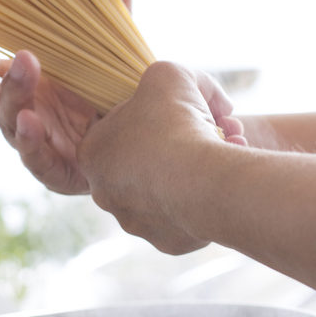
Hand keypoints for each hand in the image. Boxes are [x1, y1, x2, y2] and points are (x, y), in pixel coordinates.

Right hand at [0, 0, 244, 194]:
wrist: (159, 132)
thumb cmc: (119, 82)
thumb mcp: (113, 31)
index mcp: (19, 77)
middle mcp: (20, 110)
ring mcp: (38, 141)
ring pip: (10, 122)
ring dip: (12, 93)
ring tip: (26, 66)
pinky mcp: (61, 170)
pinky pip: (39, 159)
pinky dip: (34, 141)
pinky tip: (35, 121)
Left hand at [78, 62, 244, 253]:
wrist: (201, 180)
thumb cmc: (174, 123)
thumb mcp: (167, 74)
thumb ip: (166, 76)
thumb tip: (191, 90)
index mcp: (92, 153)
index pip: (119, 126)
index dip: (153, 113)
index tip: (176, 109)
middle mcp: (105, 192)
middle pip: (146, 159)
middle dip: (177, 142)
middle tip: (210, 129)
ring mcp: (135, 221)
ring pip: (167, 188)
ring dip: (193, 168)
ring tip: (224, 151)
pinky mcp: (166, 242)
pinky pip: (186, 214)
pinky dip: (203, 197)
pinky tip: (221, 180)